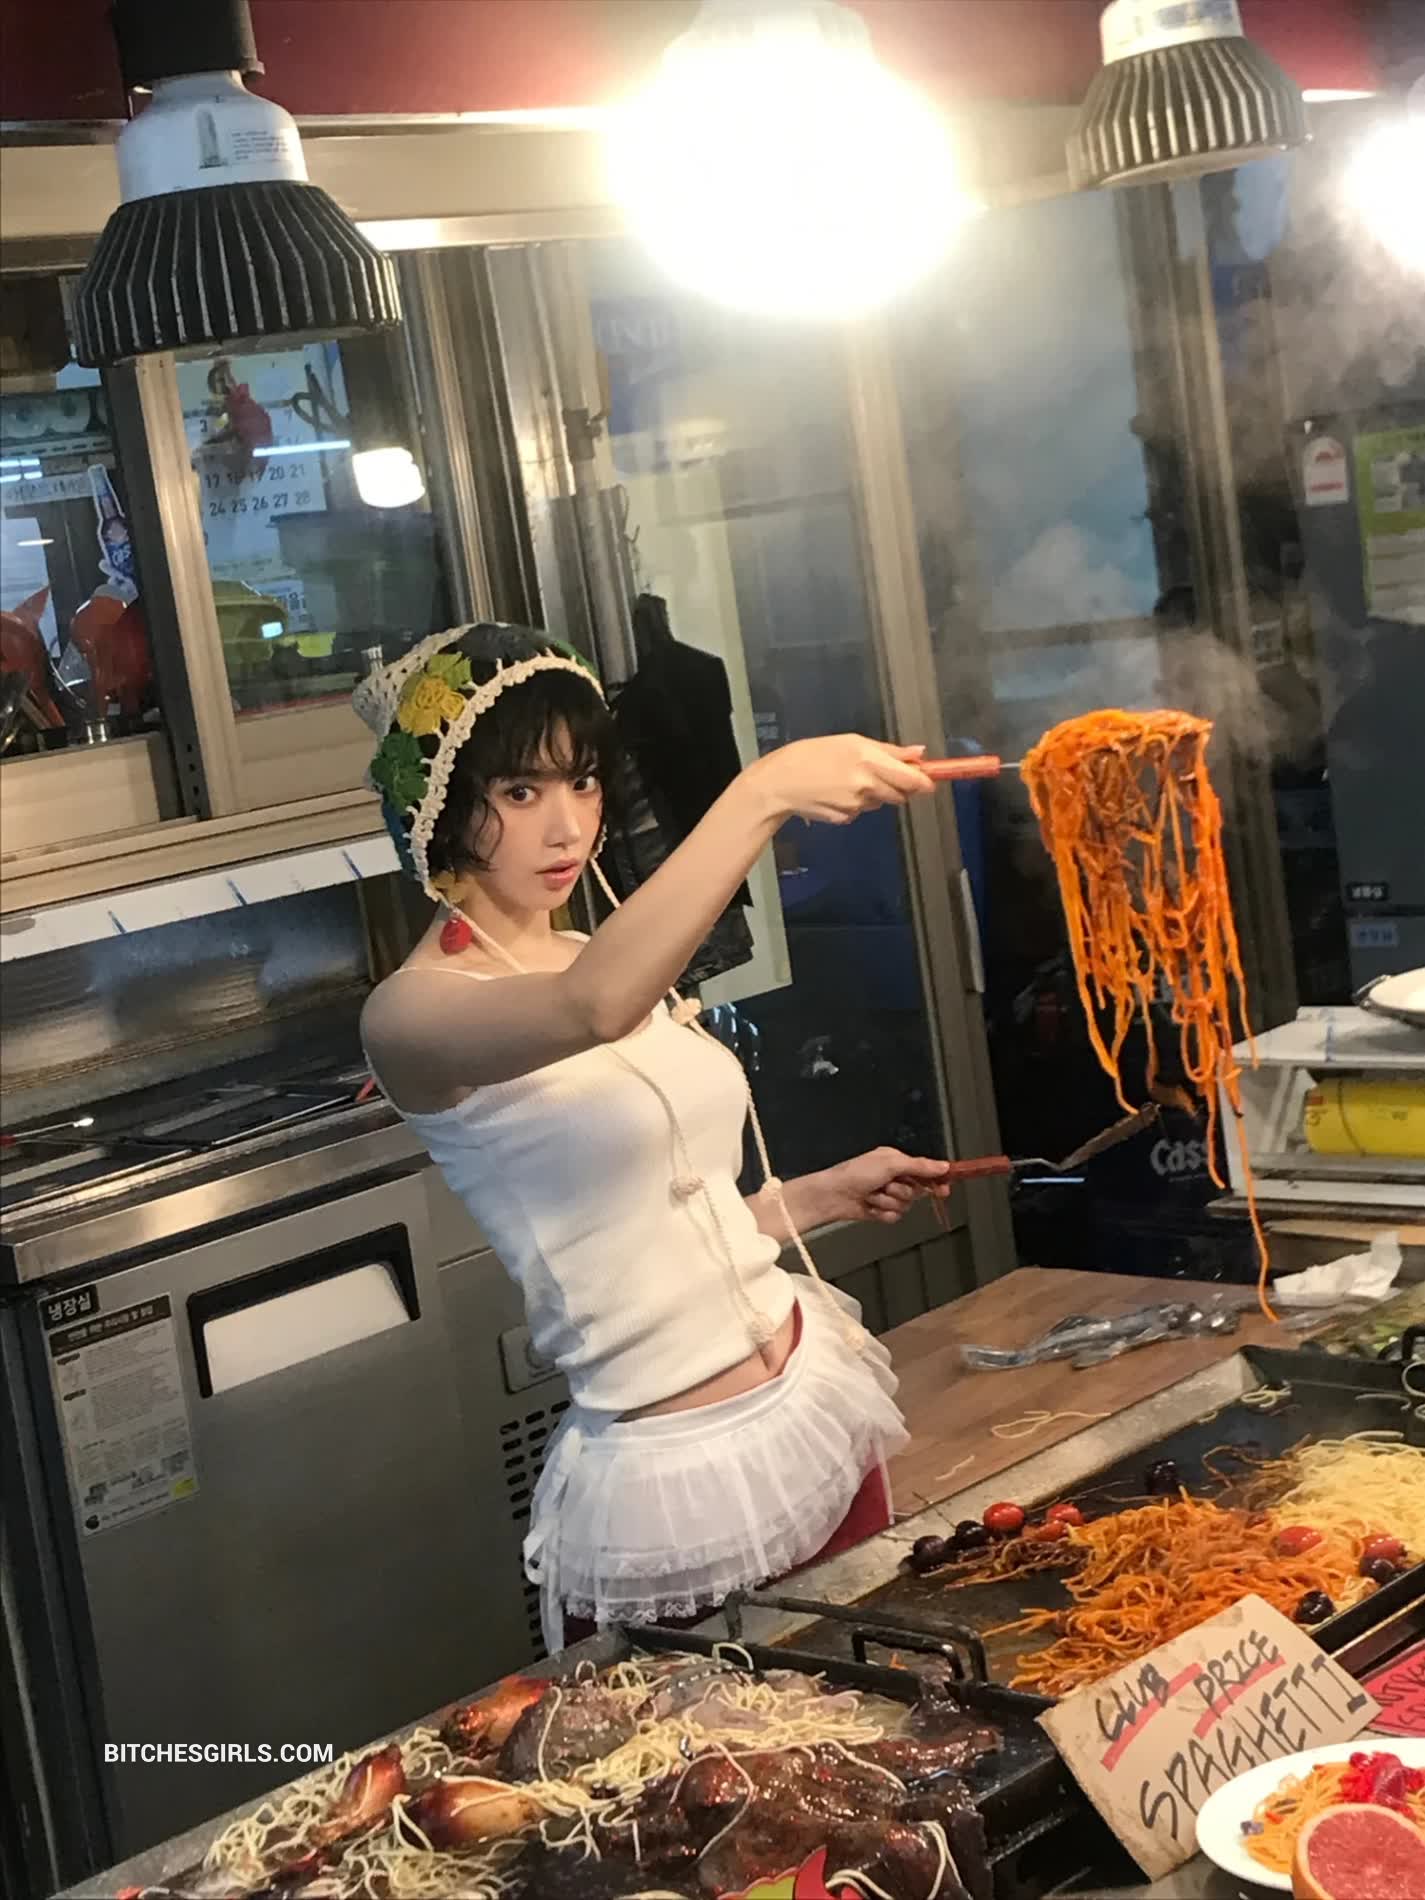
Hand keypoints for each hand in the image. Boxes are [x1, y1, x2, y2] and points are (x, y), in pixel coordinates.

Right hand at [747, 736, 933, 825]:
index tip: (929, 781)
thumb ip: (888, 750)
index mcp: (869, 760)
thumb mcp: (849, 741)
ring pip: (880, 802)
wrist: (778, 783)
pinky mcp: (846, 819)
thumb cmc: (810, 754)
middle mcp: (867, 785)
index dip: (924, 781)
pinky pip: (861, 811)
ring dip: (874, 793)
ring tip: (846, 780)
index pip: (912, 778)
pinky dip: (855, 803)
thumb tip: (919, 753)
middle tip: (877, 774)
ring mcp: (857, 805)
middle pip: (900, 793)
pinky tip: (835, 793)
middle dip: (897, 786)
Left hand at [815, 1148, 952, 1226]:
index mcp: (896, 1161)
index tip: (945, 1189)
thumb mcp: (890, 1164)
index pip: (924, 1171)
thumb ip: (919, 1166)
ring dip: (888, 1201)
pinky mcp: (880, 1211)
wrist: (833, 1195)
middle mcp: (893, 1177)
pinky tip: (869, 1206)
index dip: (936, 1180)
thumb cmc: (855, 1173)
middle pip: (916, 1191)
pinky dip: (882, 1212)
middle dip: (902, 1191)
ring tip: (872, 1194)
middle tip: (888, 1186)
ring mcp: (886, 1195)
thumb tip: (942, 1166)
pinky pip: (894, 1217)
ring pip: (905, 1205)